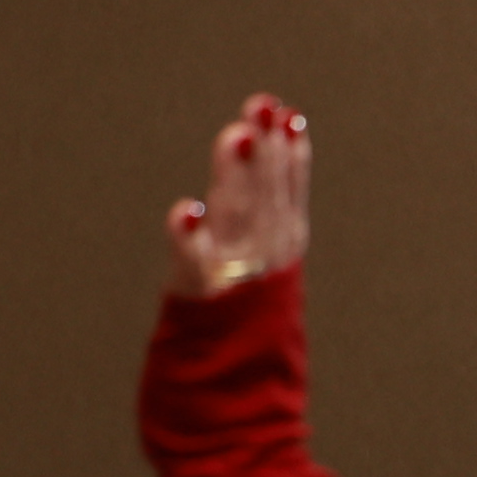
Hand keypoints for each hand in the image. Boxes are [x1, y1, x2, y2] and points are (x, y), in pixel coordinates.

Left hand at [161, 93, 311, 298]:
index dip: (291, 154)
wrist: (234, 369)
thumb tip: (283, 123)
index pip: (287, 190)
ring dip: (238, 175)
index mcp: (281, 241)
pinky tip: (185, 211)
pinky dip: (189, 236)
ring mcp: (231, 267)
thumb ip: (274, 190)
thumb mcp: (269, 248)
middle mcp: (261, 250)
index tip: (289, 116)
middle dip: (266, 151)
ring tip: (237, 136)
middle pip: (264, 194)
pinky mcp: (195, 285)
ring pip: (236, 213)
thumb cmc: (247, 303)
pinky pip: (190, 259)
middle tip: (262, 107)